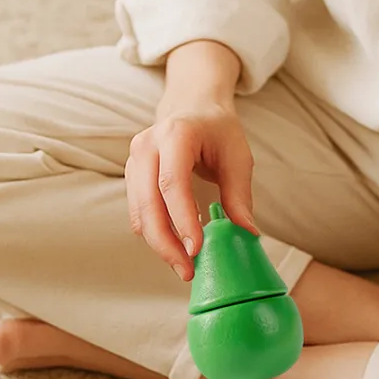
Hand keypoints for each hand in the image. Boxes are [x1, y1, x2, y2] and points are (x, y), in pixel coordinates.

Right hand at [125, 41, 256, 279]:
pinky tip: (175, 248)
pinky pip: (138, 213)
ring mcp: (133, 160)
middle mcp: (146, 146)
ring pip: (138, 214)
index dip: (182, 220)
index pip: (172, 184)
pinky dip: (154, 234)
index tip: (196, 250)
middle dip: (166, 243)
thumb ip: (239, 194)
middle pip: (148, 204)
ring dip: (159, 245)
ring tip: (184, 266)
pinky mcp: (131, 176)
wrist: (192, 106)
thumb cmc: (218, 130)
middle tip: (187, 271)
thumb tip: (247, 232)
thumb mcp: (238, 156)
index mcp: (175, 134)